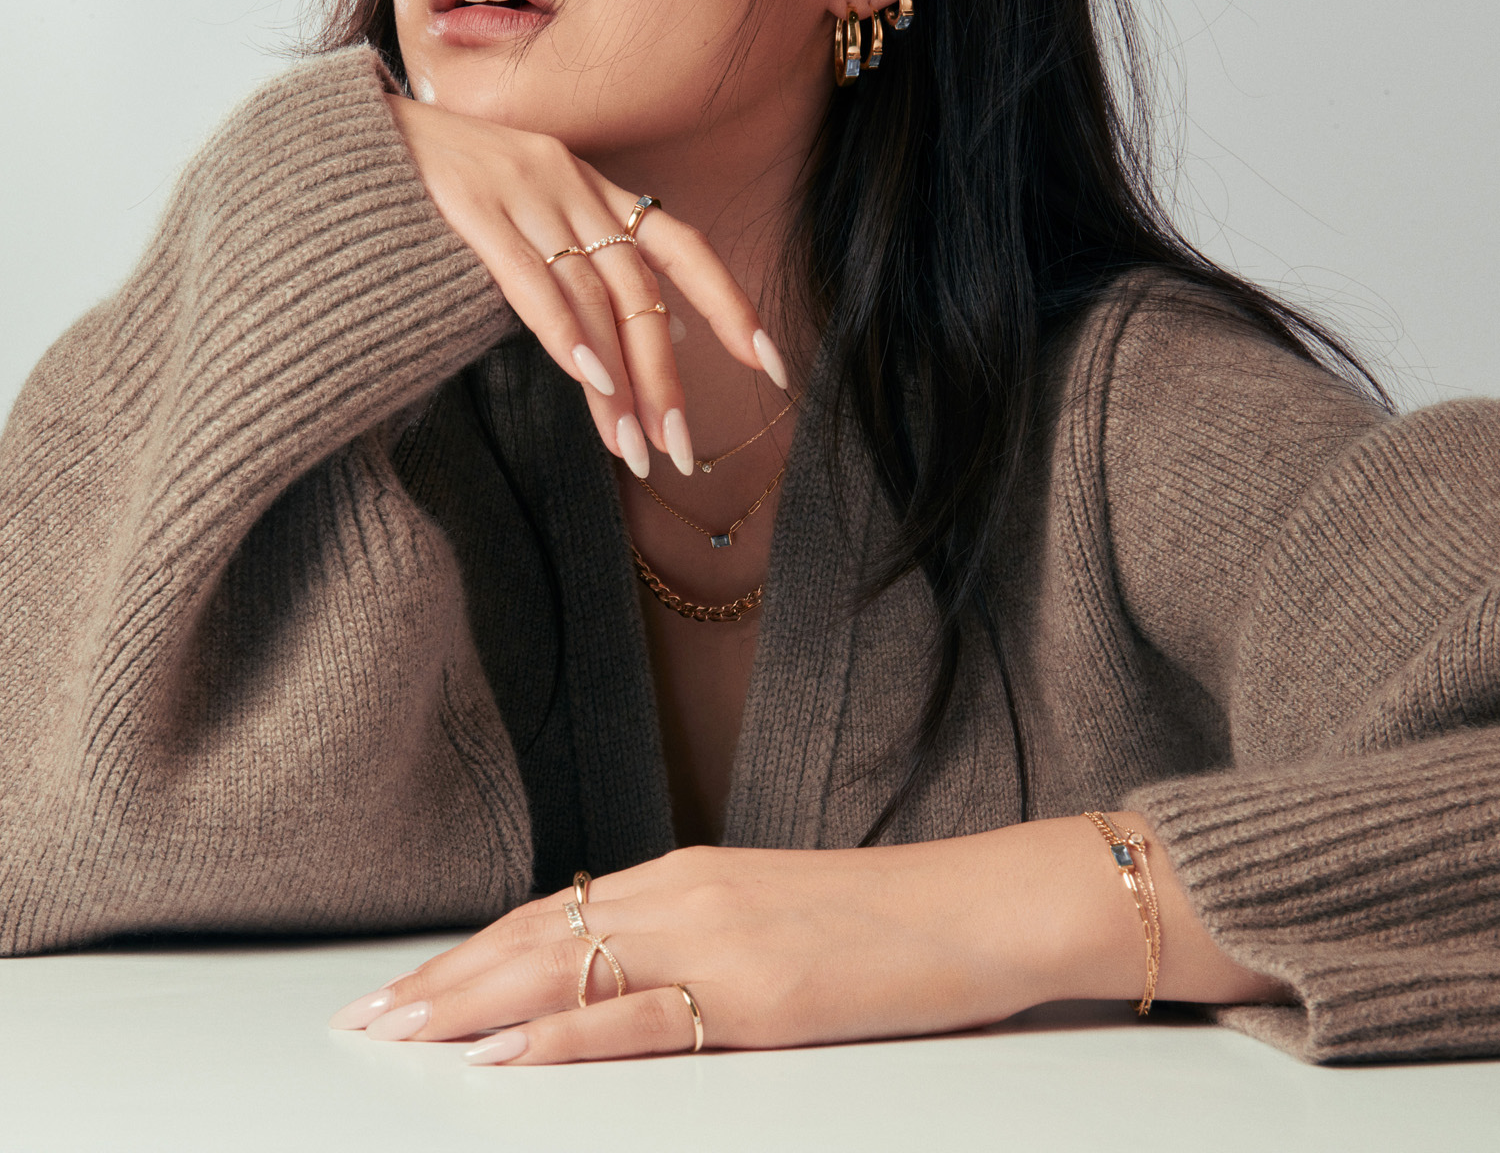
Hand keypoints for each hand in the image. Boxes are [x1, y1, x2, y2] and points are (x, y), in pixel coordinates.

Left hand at [328, 817, 1292, 1063]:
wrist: (987, 903)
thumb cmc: (892, 918)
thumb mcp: (779, 920)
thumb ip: (702, 939)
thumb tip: (631, 984)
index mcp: (693, 876)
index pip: (556, 912)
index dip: (477, 952)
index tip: (414, 984)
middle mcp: (690, 892)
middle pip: (538, 935)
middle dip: (445, 980)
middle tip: (367, 1017)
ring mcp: (719, 935)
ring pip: (565, 967)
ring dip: (470, 1004)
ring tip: (396, 1034)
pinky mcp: (757, 989)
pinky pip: (636, 1016)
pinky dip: (558, 1038)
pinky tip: (501, 1059)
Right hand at [386, 94, 784, 476]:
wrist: (348, 136)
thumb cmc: (440, 196)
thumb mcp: (527, 222)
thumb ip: (583, 272)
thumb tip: (650, 340)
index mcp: (592, 189)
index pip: (683, 248)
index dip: (731, 305)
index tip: (772, 364)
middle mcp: (572, 184)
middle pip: (641, 291)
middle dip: (664, 376)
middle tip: (676, 447)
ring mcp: (523, 190)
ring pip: (593, 296)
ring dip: (615, 379)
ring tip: (628, 445)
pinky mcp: (471, 204)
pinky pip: (530, 279)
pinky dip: (563, 331)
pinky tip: (587, 378)